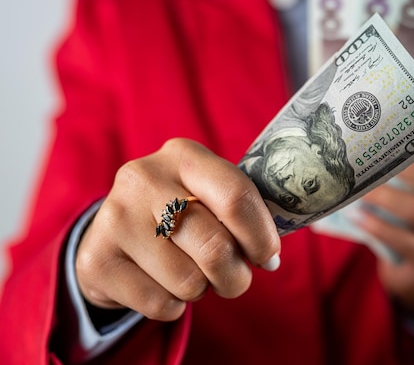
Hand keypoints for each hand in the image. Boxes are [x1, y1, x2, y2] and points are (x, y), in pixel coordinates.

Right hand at [75, 138, 280, 320]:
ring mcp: (115, 217)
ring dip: (202, 290)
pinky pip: (161, 304)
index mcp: (183, 155)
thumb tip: (270, 255)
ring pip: (189, 282)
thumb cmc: (180, 213)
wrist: (113, 234)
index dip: (261, 237)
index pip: (236, 197)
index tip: (268, 257)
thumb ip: (241, 211)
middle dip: (236, 276)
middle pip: (215, 247)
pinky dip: (173, 305)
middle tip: (234, 278)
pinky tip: (161, 283)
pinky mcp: (97, 260)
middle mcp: (145, 178)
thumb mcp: (208, 194)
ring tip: (189, 272)